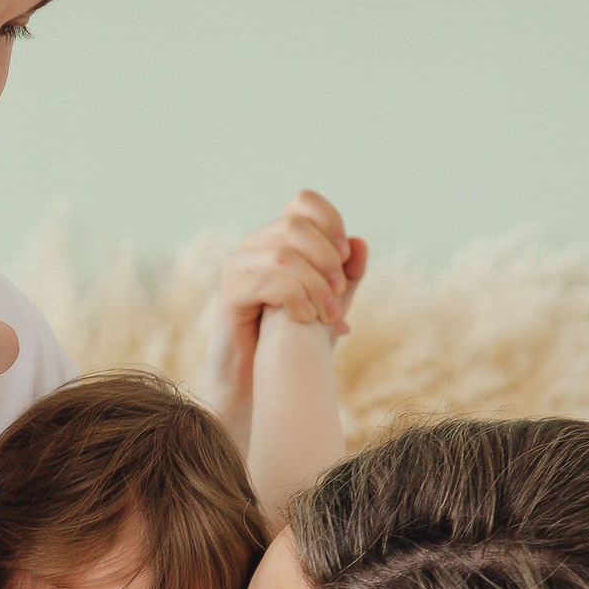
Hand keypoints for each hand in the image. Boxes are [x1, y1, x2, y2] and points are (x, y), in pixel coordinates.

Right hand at [215, 190, 367, 417]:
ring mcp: (237, 270)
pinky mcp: (228, 297)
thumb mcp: (329, 308)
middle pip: (294, 224)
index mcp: (279, 242)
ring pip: (283, 254)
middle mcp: (255, 248)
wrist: (257, 385)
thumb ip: (346, 278)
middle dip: (327, 258)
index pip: (303, 203)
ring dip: (316, 285)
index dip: (330, 222)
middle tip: (339, 293)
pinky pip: (266, 282)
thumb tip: (360, 243)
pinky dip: (295, 299)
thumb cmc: (291, 345)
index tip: (346, 257)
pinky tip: (305, 320)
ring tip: (328, 316)